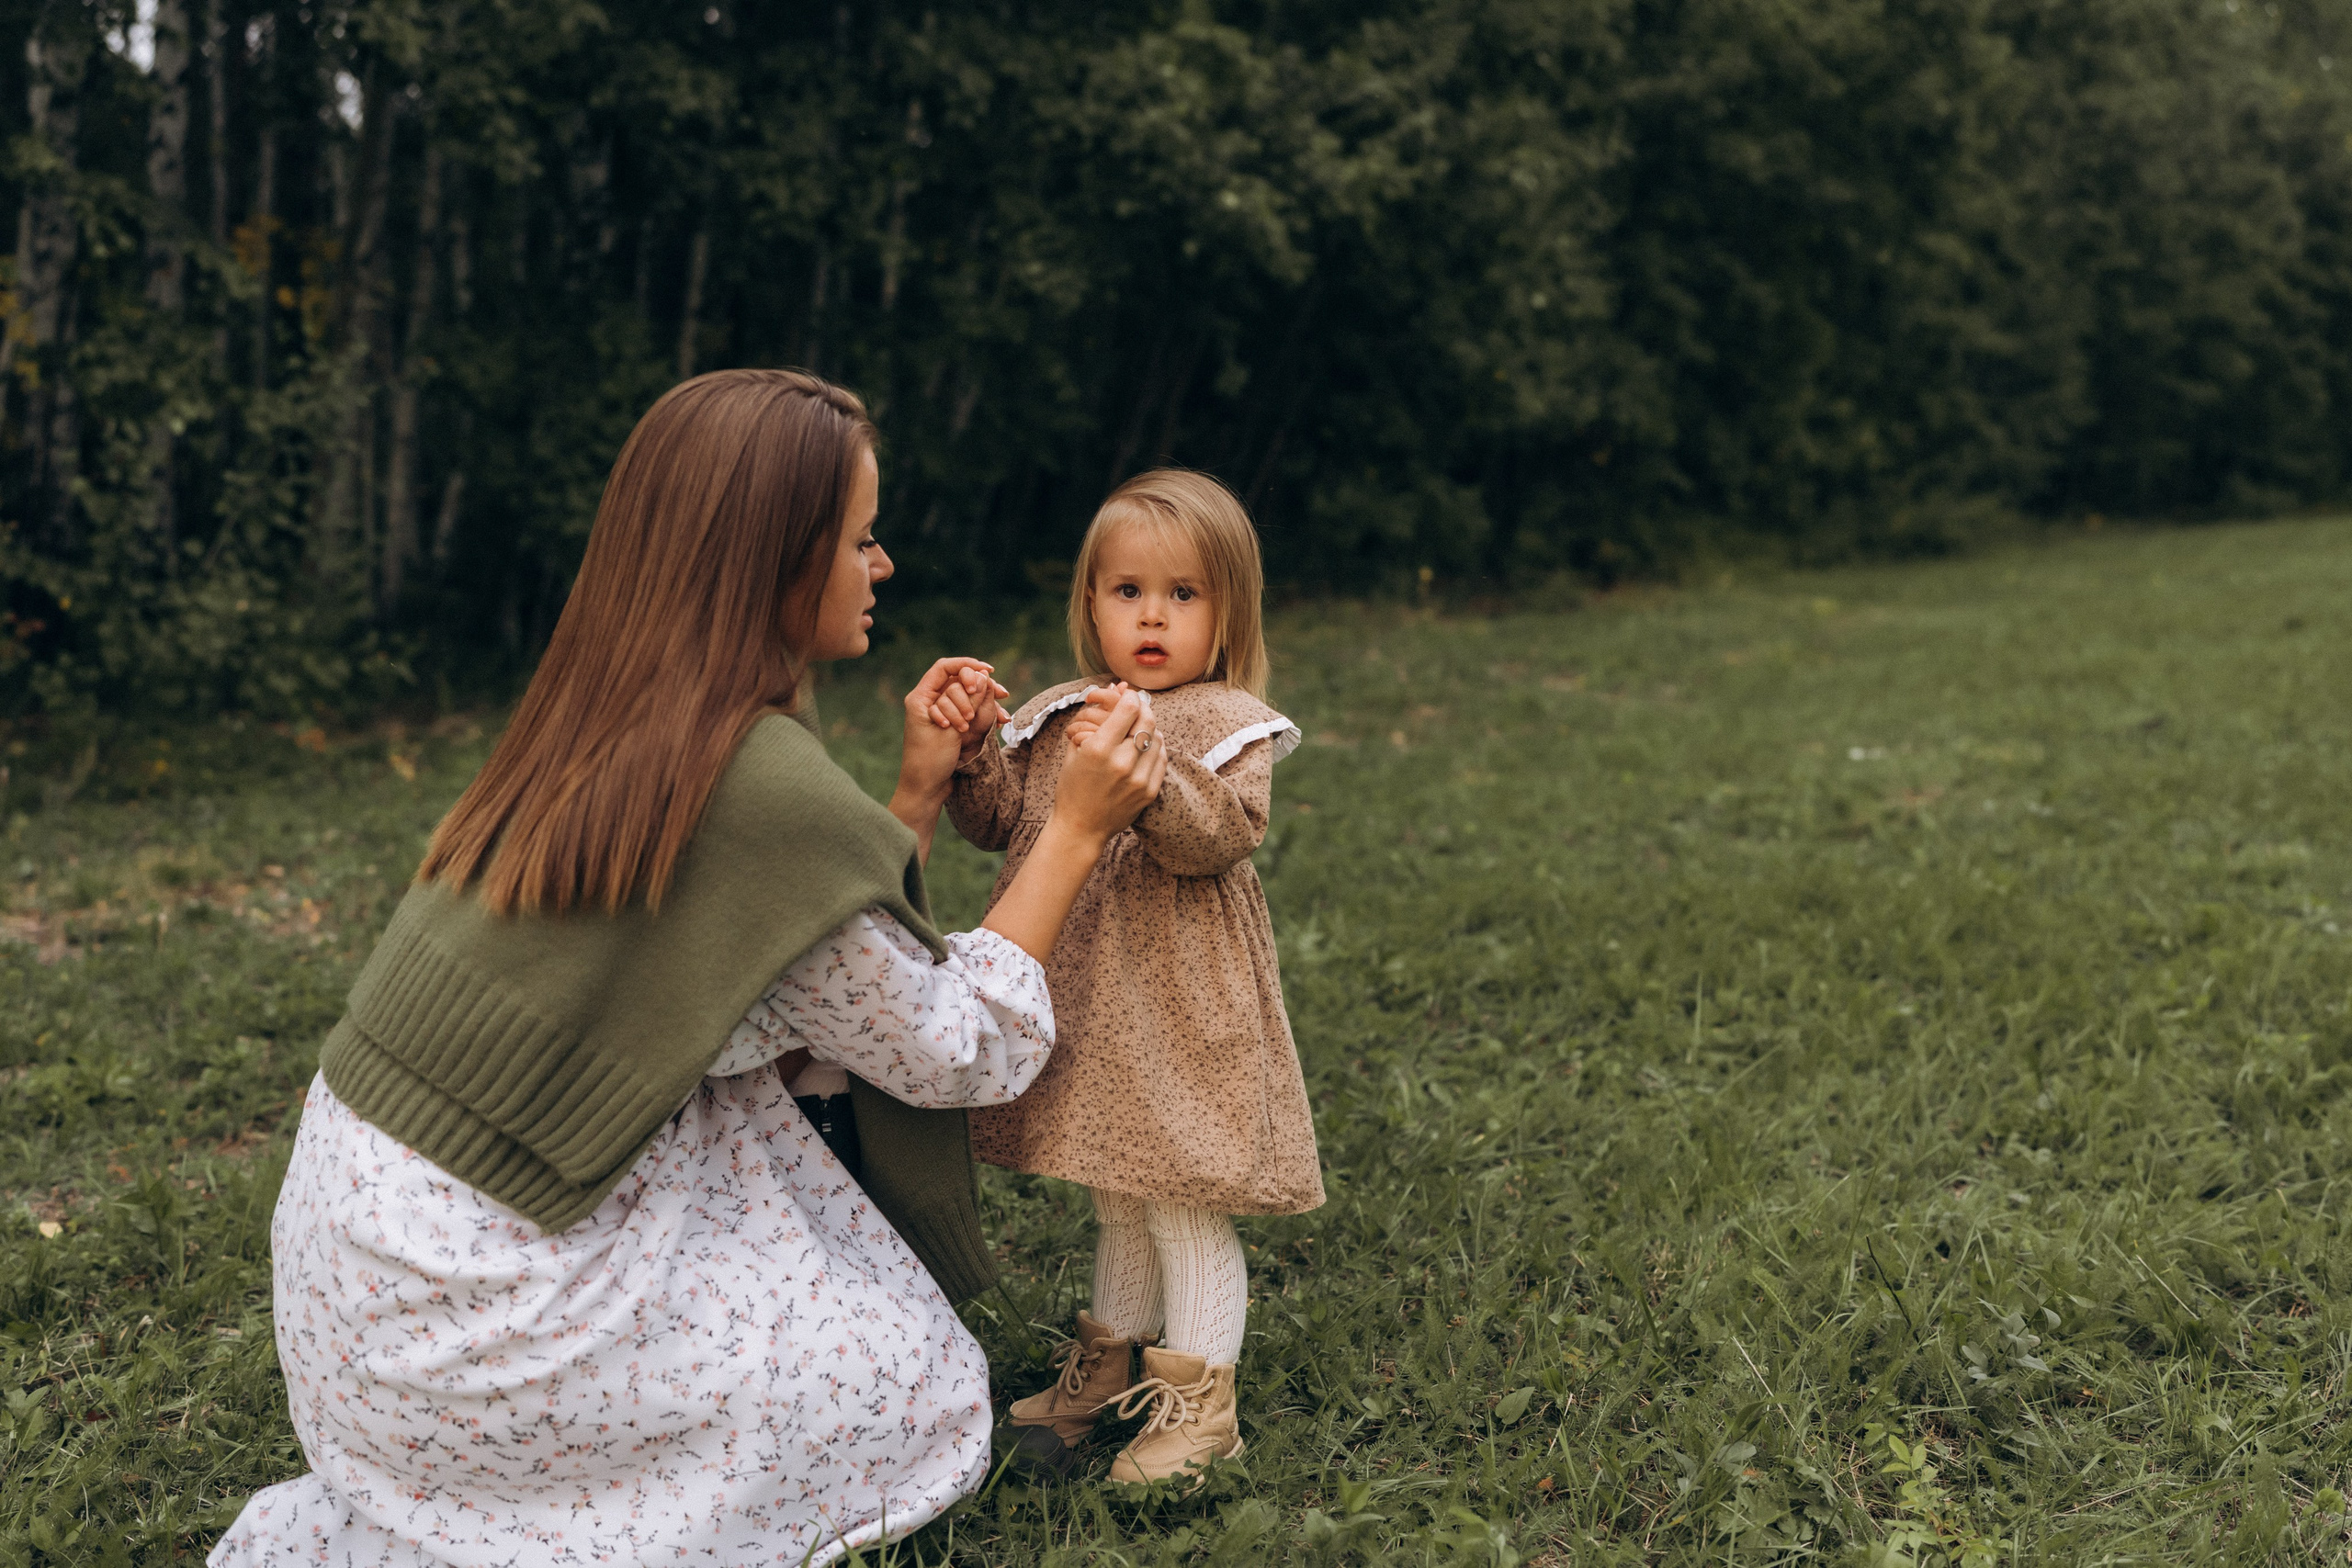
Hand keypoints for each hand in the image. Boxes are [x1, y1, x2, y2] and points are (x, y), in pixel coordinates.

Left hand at [899, 657, 1000, 803]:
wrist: (926, 789)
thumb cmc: (930, 761)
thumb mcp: (952, 730)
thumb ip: (968, 702)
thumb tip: (985, 678)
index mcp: (920, 698)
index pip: (944, 668)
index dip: (967, 665)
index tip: (989, 671)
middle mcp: (928, 702)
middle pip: (958, 681)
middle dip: (980, 688)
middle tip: (1000, 697)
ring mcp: (939, 713)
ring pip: (966, 697)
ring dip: (984, 703)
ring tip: (1002, 716)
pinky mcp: (949, 725)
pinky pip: (968, 711)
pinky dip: (982, 714)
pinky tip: (1000, 721)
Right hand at [1049, 687, 1165, 842]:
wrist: (1080, 828)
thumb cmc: (1072, 786)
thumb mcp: (1075, 748)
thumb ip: (1096, 716)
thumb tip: (1116, 686)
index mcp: (1098, 750)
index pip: (1129, 709)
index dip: (1130, 697)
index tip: (1127, 697)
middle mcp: (1121, 763)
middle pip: (1147, 720)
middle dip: (1143, 708)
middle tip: (1136, 708)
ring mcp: (1138, 779)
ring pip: (1158, 738)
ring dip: (1149, 728)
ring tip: (1136, 729)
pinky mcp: (1149, 792)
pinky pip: (1162, 758)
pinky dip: (1155, 747)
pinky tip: (1143, 748)